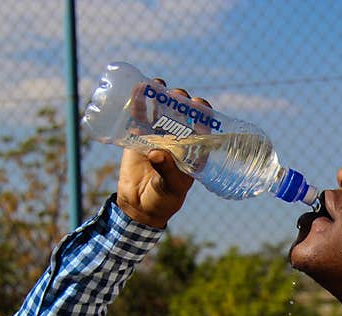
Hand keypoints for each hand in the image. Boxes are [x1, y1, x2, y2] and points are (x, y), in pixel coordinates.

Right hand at [115, 79, 212, 227]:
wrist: (139, 205)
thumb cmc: (163, 199)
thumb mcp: (169, 187)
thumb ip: (166, 170)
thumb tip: (157, 152)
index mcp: (193, 151)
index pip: (203, 127)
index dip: (203, 113)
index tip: (198, 105)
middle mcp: (178, 140)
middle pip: (183, 114)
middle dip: (181, 101)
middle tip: (178, 96)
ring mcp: (158, 136)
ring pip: (162, 110)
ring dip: (162, 96)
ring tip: (158, 84)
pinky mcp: (139, 136)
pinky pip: (140, 116)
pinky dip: (139, 102)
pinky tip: (138, 89)